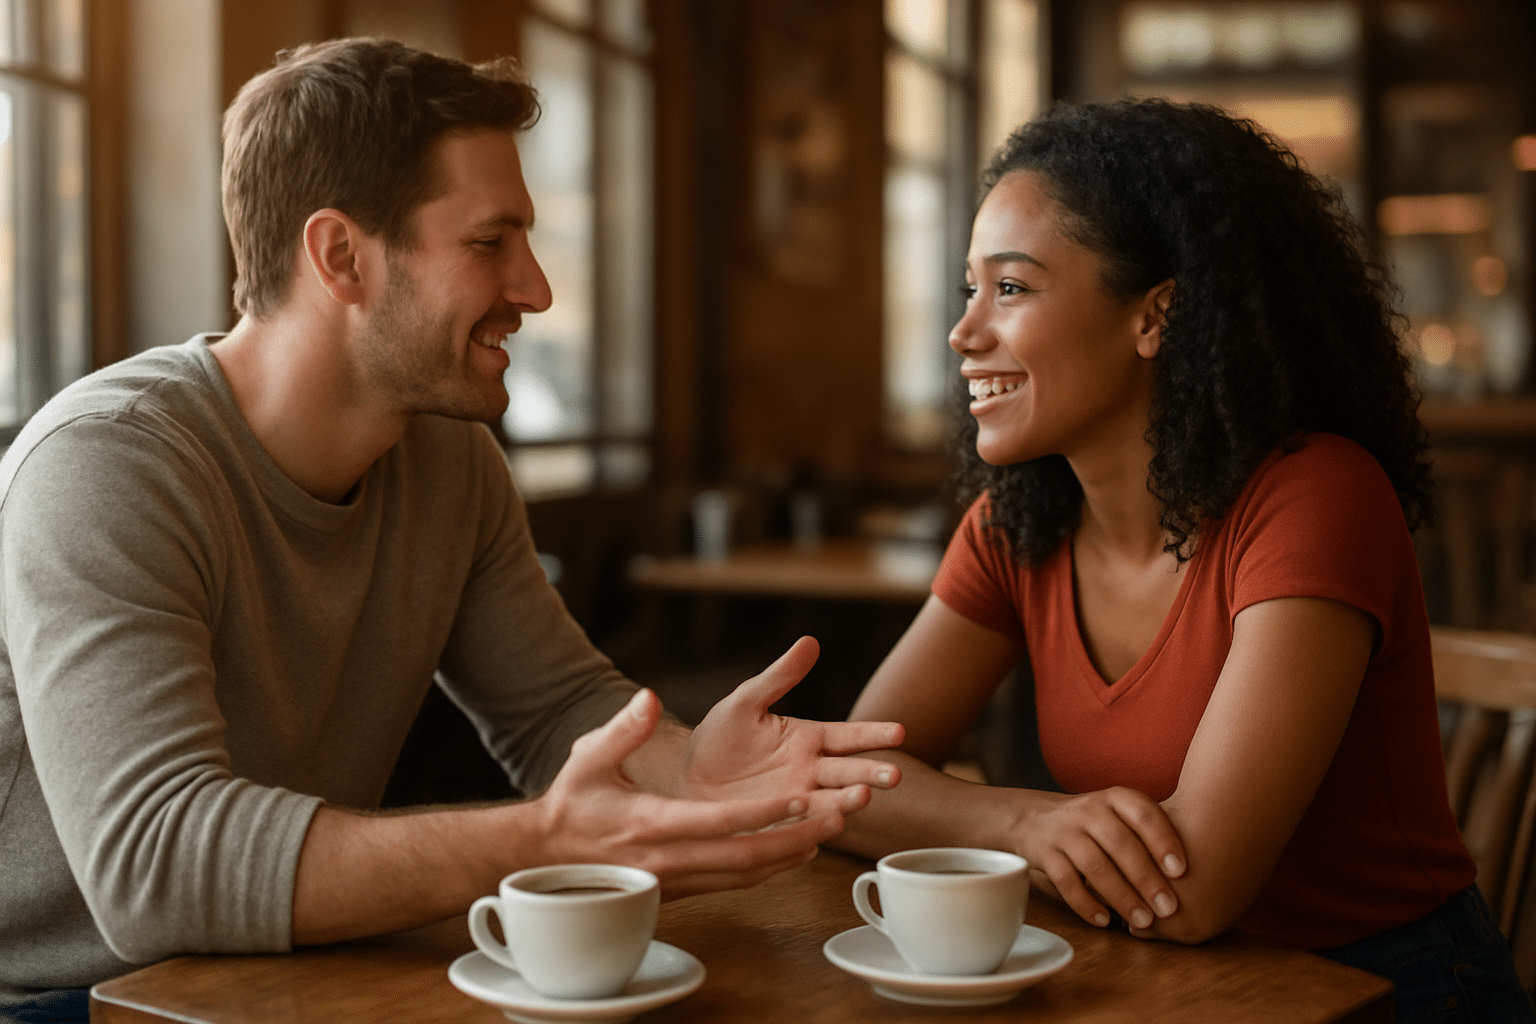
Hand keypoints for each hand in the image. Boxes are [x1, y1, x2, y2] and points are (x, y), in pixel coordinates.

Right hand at [536, 688, 852, 897]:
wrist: (545, 856)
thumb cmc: (571, 802)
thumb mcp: (589, 757)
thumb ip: (623, 728)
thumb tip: (650, 698)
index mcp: (650, 824)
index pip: (718, 822)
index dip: (762, 813)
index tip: (798, 797)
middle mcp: (667, 859)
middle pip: (743, 857)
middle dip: (793, 839)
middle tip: (835, 819)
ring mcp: (673, 879)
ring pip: (742, 876)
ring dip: (787, 857)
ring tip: (826, 834)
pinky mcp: (677, 889)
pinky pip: (730, 884)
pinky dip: (765, 870)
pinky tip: (791, 853)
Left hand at [681, 637, 904, 817]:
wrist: (684, 779)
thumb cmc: (718, 737)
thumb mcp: (746, 701)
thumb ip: (780, 676)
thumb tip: (810, 641)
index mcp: (807, 739)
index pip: (849, 736)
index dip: (874, 734)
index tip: (901, 732)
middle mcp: (810, 771)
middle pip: (848, 772)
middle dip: (871, 774)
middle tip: (894, 776)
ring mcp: (797, 799)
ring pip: (831, 801)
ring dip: (848, 801)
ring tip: (862, 797)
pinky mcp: (777, 824)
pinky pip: (801, 826)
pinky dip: (815, 827)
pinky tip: (828, 827)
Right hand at [1017, 787, 1186, 932]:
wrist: (1036, 820)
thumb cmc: (1096, 825)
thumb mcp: (1121, 816)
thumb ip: (1150, 834)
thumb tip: (1196, 874)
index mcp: (1115, 798)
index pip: (1143, 813)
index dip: (1163, 840)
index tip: (1182, 871)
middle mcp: (1089, 809)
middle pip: (1120, 843)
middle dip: (1147, 879)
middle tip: (1168, 909)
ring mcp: (1064, 830)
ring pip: (1095, 865)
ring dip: (1121, 896)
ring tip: (1143, 921)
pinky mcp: (1044, 853)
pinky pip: (1065, 881)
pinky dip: (1086, 904)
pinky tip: (1104, 921)